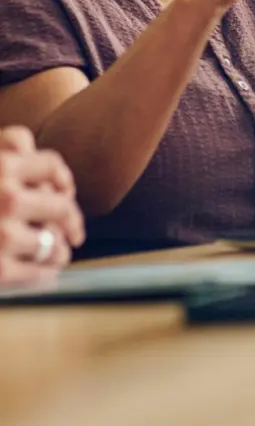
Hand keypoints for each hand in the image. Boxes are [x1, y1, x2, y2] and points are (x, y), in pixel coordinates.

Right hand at [0, 126, 84, 284]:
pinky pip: (39, 273)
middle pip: (61, 206)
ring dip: (59, 252)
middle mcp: (6, 197)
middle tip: (76, 234)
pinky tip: (46, 276)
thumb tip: (32, 150)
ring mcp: (2, 235)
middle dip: (71, 221)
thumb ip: (3, 149)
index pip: (50, 164)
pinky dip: (46, 276)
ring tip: (58, 256)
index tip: (65, 193)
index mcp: (0, 165)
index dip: (62, 179)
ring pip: (54, 243)